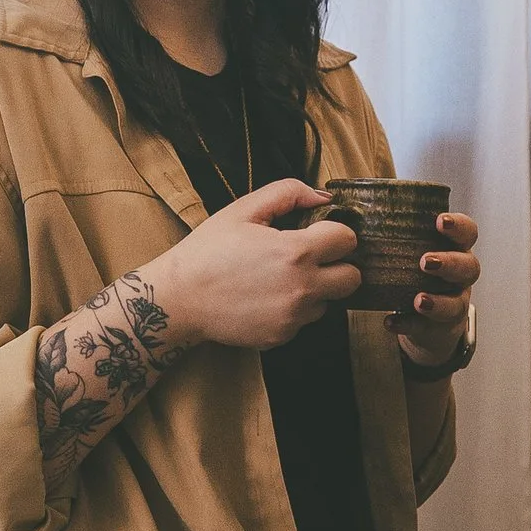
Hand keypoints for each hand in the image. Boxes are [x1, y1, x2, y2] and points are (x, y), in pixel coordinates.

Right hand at [149, 178, 363, 349]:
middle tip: (313, 258)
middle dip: (339, 265)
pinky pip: (303, 321)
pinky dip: (294, 310)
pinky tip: (267, 298)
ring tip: (282, 279)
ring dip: (316, 290)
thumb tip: (323, 196)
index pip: (348, 240)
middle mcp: (302, 288)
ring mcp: (293, 318)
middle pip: (352, 278)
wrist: (179, 299)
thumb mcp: (243, 209)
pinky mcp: (282, 337)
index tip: (319, 233)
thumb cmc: (208, 251)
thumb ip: (288, 193)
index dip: (336, 233)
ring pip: (328, 302)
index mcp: (296, 252)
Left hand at [391, 209, 477, 371]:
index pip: (467, 231)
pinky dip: (410, 324)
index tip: (439, 221)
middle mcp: (459, 274)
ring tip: (417, 300)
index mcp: (452, 248)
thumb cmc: (411, 272)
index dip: (458, 226)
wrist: (422, 317)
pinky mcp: (440, 327)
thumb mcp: (406, 249)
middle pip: (468, 266)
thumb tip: (339, 202)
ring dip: (437, 300)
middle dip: (449, 263)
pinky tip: (391, 321)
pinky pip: (429, 327)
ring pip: (457, 301)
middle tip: (425, 262)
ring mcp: (454, 301)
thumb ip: (388, 229)